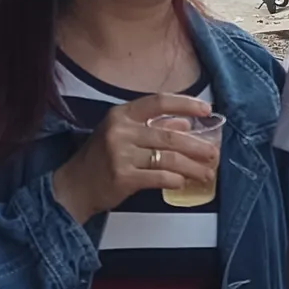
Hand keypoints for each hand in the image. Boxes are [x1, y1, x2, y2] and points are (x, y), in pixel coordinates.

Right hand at [52, 93, 214, 224]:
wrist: (75, 185)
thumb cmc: (100, 159)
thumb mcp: (123, 135)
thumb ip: (153, 127)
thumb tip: (185, 124)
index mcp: (121, 114)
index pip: (159, 102)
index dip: (185, 104)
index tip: (206, 110)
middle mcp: (120, 131)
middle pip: (169, 135)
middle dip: (196, 146)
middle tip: (213, 154)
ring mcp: (121, 154)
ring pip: (168, 158)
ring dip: (191, 167)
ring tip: (205, 173)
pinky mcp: (123, 177)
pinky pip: (159, 177)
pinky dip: (175, 180)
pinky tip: (182, 182)